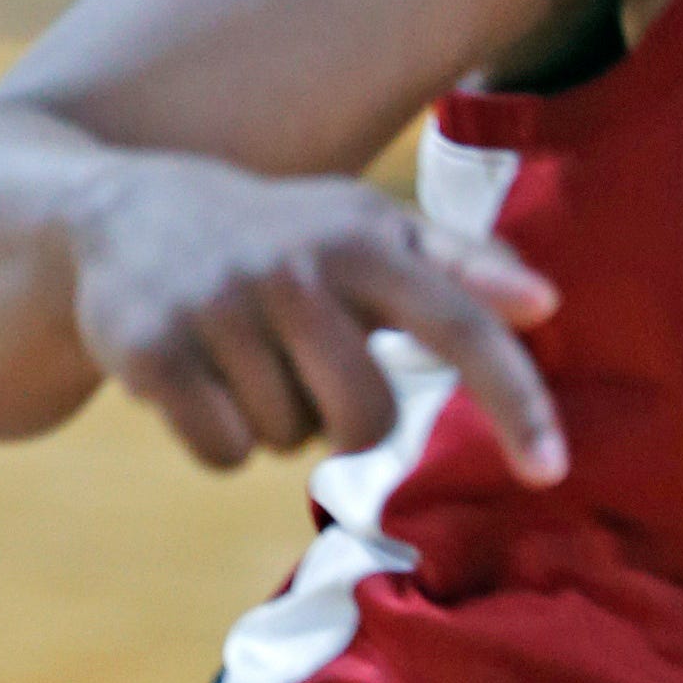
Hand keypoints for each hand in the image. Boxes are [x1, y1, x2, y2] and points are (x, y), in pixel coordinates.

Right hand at [71, 153, 566, 484]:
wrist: (128, 213)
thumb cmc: (284, 233)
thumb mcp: (371, 226)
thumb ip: (463, 263)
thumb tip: (548, 303)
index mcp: (367, 237)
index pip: (460, 325)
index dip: (512, 398)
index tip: (553, 468)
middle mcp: (299, 267)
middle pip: (369, 420)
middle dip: (346, 418)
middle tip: (307, 361)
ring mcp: (222, 308)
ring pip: (289, 442)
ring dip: (275, 417)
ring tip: (245, 351)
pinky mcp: (155, 353)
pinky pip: (224, 454)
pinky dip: (218, 436)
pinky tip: (200, 374)